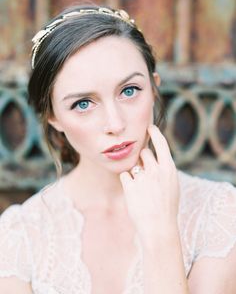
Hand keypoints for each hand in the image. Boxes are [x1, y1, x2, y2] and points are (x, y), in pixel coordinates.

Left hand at [119, 125, 179, 242]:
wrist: (158, 227)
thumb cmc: (166, 206)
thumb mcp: (172, 185)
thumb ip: (163, 169)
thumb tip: (154, 156)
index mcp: (169, 169)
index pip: (161, 143)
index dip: (155, 133)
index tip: (150, 127)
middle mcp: (156, 170)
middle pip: (144, 152)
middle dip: (143, 159)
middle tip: (146, 174)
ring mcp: (142, 178)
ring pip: (134, 163)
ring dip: (136, 171)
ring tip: (142, 187)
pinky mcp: (130, 186)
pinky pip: (125, 175)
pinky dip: (127, 182)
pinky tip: (134, 193)